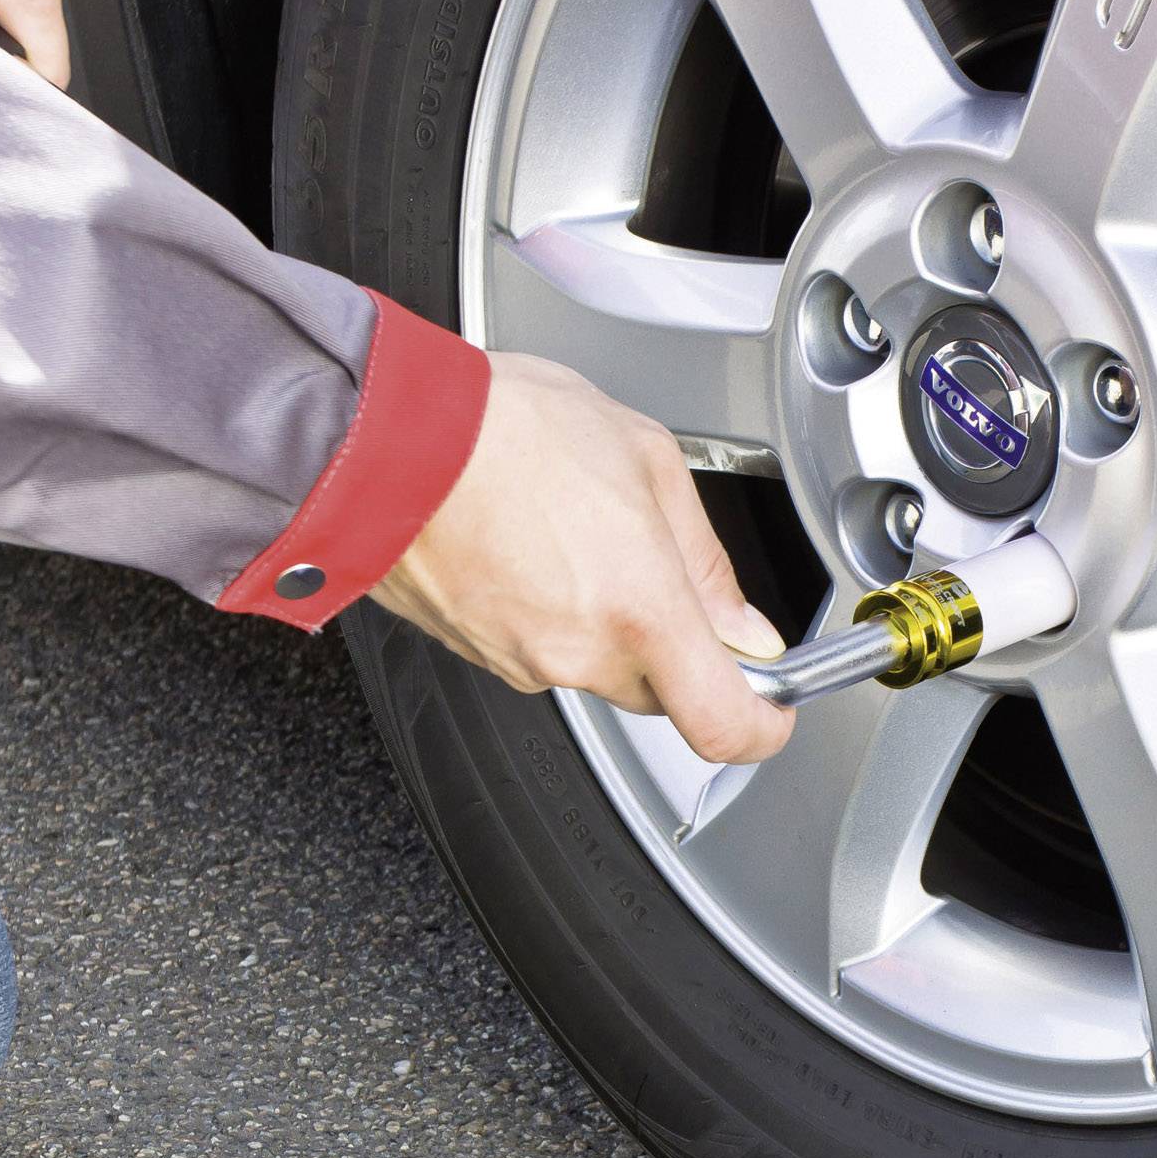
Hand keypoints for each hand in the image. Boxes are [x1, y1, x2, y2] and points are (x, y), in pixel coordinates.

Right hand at [373, 353, 796, 764]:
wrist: (384, 438)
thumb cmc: (504, 429)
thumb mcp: (646, 458)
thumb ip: (705, 559)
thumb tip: (741, 624)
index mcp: (641, 609)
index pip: (723, 723)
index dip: (760, 728)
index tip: (772, 710)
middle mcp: (581, 654)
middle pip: (660, 689)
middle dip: (674, 641)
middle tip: (656, 563)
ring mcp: (523, 661)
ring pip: (596, 666)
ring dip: (604, 616)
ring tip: (576, 528)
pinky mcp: (478, 653)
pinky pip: (540, 648)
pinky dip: (549, 609)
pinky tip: (532, 541)